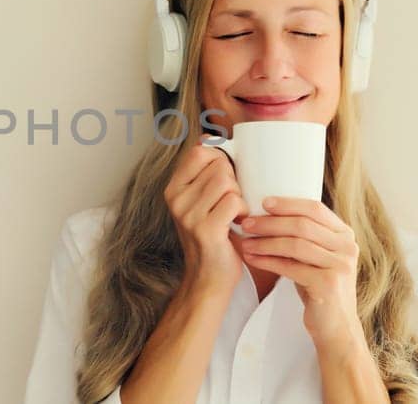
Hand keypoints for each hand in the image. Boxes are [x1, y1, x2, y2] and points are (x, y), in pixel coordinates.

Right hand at [162, 134, 249, 293]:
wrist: (208, 280)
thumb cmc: (212, 239)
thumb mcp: (201, 203)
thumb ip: (205, 175)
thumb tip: (213, 139)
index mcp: (173, 189)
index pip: (199, 151)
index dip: (220, 159)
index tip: (226, 178)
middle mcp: (176, 199)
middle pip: (218, 166)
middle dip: (234, 181)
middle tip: (231, 204)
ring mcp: (188, 214)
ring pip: (227, 182)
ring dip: (240, 197)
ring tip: (235, 214)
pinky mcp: (205, 229)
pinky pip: (234, 201)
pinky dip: (243, 211)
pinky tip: (238, 224)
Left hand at [235, 197, 361, 344]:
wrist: (335, 327)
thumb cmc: (319, 289)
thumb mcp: (316, 257)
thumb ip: (305, 236)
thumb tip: (268, 212)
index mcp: (345, 235)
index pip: (315, 208)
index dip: (288, 203)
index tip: (263, 202)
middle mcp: (347, 247)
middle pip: (302, 225)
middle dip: (270, 223)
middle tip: (247, 223)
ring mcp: (339, 265)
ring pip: (295, 245)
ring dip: (265, 242)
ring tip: (246, 242)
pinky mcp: (328, 283)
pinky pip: (291, 267)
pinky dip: (268, 261)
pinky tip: (253, 259)